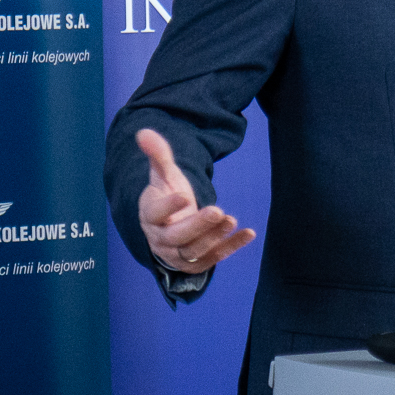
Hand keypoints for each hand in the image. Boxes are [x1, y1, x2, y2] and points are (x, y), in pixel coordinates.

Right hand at [135, 128, 255, 273]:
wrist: (168, 224)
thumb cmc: (166, 195)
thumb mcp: (163, 174)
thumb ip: (158, 155)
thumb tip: (144, 132)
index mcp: (150, 215)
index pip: (154, 214)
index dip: (168, 207)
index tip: (184, 196)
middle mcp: (160, 239)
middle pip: (176, 237)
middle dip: (197, 225)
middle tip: (217, 210)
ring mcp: (177, 253)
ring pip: (194, 251)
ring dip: (214, 238)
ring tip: (232, 219)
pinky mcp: (195, 262)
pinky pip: (213, 258)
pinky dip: (231, 247)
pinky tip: (249, 233)